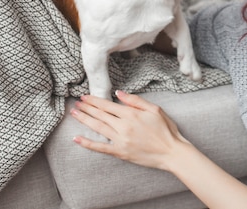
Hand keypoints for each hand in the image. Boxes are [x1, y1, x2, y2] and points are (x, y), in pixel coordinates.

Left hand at [71, 90, 187, 170]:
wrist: (172, 152)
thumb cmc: (166, 130)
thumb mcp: (155, 109)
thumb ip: (136, 100)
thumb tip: (118, 93)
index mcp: (132, 114)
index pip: (107, 105)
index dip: (94, 100)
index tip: (84, 96)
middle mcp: (123, 126)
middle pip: (100, 115)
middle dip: (86, 108)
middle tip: (76, 103)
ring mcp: (120, 140)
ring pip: (98, 127)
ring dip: (84, 119)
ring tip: (74, 113)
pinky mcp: (120, 152)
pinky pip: (100, 148)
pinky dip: (87, 143)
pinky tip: (76, 138)